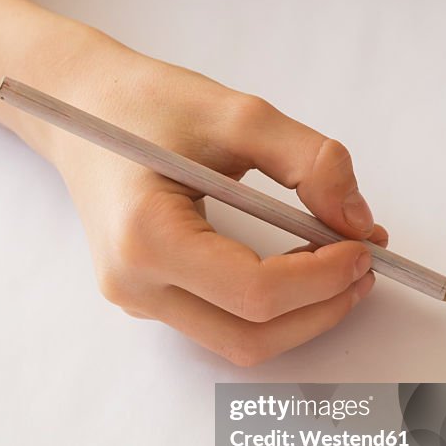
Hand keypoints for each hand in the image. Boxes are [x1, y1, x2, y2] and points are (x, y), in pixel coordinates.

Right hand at [12, 22, 387, 364]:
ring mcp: (137, 299)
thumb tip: (359, 222)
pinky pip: (221, 324)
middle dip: (321, 309)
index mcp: (147, 236)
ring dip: (301, 315)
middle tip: (365, 265)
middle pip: (251, 337)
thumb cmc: (147, 103)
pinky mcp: (148, 299)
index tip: (364, 247)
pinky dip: (272, 308)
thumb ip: (310, 162)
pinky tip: (298, 268)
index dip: (323, 278)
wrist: (80, 109)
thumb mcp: (238, 114)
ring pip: (239, 342)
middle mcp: (135, 285)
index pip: (255, 292)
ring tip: (339, 267)